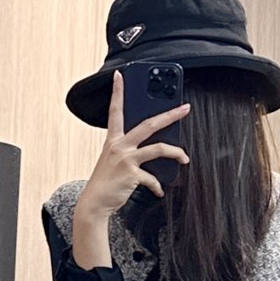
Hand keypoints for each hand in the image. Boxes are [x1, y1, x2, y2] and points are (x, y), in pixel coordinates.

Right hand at [79, 69, 189, 220]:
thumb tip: (154, 147)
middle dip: (170, 115)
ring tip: (184, 158)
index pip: (115, 111)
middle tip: (185, 108)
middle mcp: (119, 146)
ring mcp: (126, 159)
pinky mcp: (132, 174)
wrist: (95, 204)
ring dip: (176, 152)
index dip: (117, 92)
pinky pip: (152, 177)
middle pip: (149, 124)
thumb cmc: (106, 182)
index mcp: (113, 140)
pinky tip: (159, 190)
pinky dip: (158, 185)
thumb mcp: (114, 161)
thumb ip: (130, 150)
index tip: (120, 76)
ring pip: (158, 148)